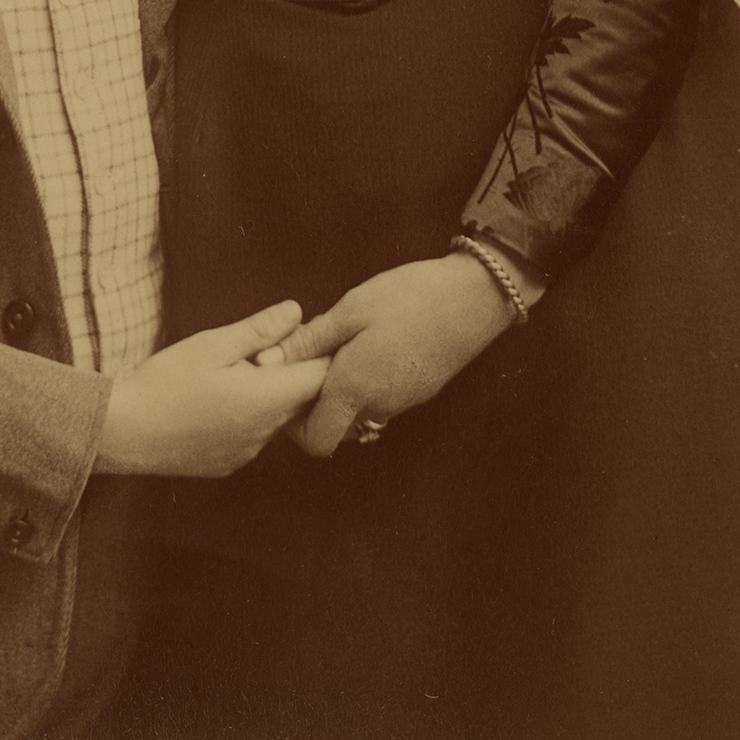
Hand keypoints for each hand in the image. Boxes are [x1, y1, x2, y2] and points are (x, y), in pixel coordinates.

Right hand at [92, 301, 329, 477]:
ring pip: (278, 418)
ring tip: (235, 372)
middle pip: (302, 399)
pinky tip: (218, 399)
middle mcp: (264, 434)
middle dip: (292, 371)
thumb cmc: (164, 382)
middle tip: (262, 346)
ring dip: (270, 394)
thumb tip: (297, 312)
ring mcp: (247, 453)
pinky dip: (249, 415)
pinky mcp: (229, 464)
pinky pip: (255, 435)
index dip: (316, 352)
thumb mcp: (212, 345)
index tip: (299, 334)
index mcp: (266, 400)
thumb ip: (259, 330)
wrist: (121, 432)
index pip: (321, 377)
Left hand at [257, 256, 521, 458]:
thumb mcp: (351, 309)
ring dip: (343, 389)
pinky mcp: (419, 392)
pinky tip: (370, 343)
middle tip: (312, 357)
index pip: (314, 441)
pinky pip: (380, 399)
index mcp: (354, 389)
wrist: (474, 298)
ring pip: (358, 412)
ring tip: (342, 344)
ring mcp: (402, 402)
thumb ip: (309, 341)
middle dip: (317, 402)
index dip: (294, 425)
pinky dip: (367, 382)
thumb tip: (266, 363)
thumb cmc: (409, 298)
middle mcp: (378, 407)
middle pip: (336, 428)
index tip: (289, 386)